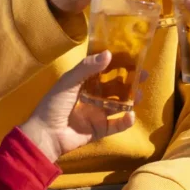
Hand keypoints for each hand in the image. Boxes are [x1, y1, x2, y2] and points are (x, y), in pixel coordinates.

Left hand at [20, 52, 135, 161]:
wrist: (46, 135)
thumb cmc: (53, 105)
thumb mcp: (68, 82)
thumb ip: (87, 68)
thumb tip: (109, 54)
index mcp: (83, 83)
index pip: (104, 70)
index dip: (117, 64)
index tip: (133, 57)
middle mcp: (92, 96)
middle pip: (115, 86)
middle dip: (129, 81)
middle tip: (143, 75)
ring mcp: (97, 113)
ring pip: (119, 104)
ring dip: (130, 99)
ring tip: (140, 94)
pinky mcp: (100, 129)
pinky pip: (117, 125)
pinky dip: (125, 121)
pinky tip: (131, 115)